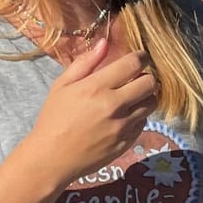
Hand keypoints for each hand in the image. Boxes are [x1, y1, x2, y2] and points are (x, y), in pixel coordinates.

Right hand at [21, 38, 157, 188]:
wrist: (51, 159)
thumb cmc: (53, 119)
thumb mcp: (62, 86)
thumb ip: (85, 63)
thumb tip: (105, 43)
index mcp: (96, 87)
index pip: (133, 64)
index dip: (141, 57)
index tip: (140, 57)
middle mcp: (114, 106)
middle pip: (150, 83)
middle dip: (146, 76)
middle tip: (136, 78)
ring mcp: (123, 126)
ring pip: (151, 103)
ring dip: (145, 96)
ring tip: (132, 96)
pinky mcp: (127, 142)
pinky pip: (144, 122)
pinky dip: (138, 115)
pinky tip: (124, 116)